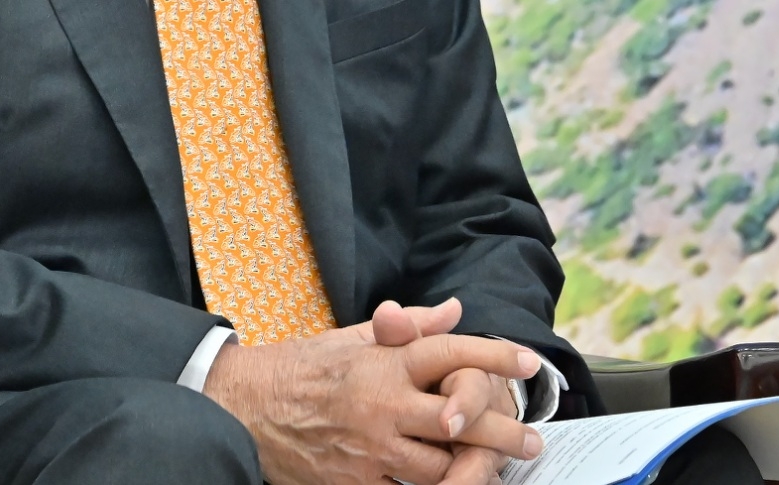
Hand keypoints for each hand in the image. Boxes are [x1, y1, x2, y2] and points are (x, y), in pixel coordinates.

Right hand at [202, 317, 541, 484]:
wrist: (247, 408)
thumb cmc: (302, 369)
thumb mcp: (352, 338)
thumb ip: (408, 327)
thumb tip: (453, 310)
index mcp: (384, 362)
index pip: (451, 353)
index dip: (495, 357)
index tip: (528, 363)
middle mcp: (383, 404)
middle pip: (461, 421)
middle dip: (504, 431)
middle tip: (532, 438)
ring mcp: (372, 449)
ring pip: (442, 467)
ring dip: (471, 468)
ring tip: (495, 467)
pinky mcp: (358, 482)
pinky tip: (446, 483)